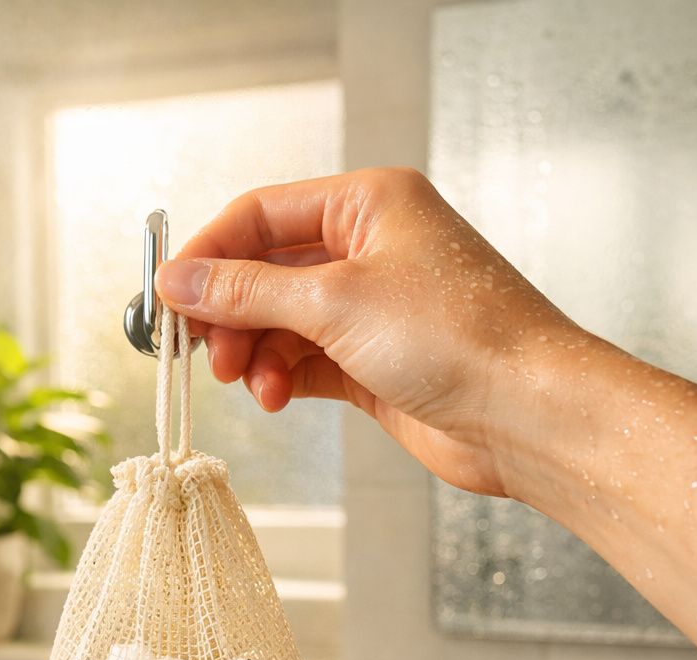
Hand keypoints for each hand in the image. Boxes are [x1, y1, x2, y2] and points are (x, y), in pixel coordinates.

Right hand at [155, 168, 592, 498]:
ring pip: (280, 319)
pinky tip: (274, 394)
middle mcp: (371, 248)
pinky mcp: (374, 361)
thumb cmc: (463, 339)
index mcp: (370, 205)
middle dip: (228, 310)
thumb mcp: (335, 302)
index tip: (168, 294)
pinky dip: (280, 376)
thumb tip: (181, 281)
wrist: (528, 416)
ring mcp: (373, 307)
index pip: (263, 214)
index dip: (209, 253)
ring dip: (254, 350)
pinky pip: (303, 359)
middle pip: (266, 270)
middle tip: (195, 347)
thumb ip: (247, 291)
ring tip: (246, 379)